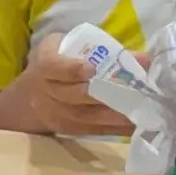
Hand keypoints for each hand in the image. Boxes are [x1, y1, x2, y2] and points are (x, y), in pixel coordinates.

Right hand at [0, 39, 131, 137]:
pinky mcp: (68, 130)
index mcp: (45, 64)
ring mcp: (57, 114)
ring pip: (87, 115)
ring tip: (142, 110)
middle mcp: (46, 92)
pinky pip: (93, 130)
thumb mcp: (70, 45)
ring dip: (116, 114)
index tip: (92, 69)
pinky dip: (115, 128)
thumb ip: (100, 49)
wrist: (32, 93)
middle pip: (75, 95)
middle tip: (135, 91)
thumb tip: (143, 59)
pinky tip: (135, 125)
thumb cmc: (58, 61)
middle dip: (106, 93)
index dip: (72, 70)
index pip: (53, 68)